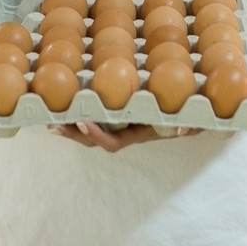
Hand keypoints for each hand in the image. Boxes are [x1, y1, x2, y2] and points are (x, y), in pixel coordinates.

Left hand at [49, 122, 200, 151]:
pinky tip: (67, 104)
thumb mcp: (194, 119)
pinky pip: (98, 116)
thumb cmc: (192, 116)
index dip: (97, 136)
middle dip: (75, 134)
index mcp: (141, 133)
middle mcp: (129, 131)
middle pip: (96, 140)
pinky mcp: (120, 111)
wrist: (195, 114)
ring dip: (72, 127)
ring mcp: (123, 123)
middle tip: (54, 125)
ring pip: (93, 131)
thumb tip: (185, 128)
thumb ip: (190, 123)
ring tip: (52, 120)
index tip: (83, 124)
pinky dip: (81, 112)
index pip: (115, 141)